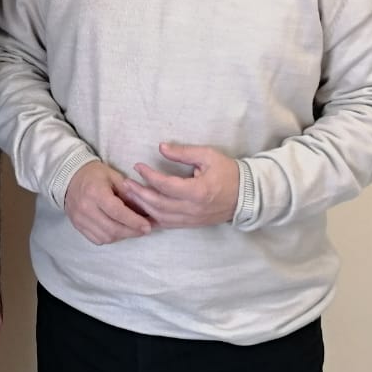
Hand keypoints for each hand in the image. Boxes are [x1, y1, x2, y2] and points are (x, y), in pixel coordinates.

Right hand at [64, 161, 153, 244]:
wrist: (70, 178)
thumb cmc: (94, 174)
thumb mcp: (113, 176)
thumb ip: (128, 192)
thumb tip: (143, 209)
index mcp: (95, 192)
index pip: (116, 212)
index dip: (133, 221)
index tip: (147, 226)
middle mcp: (85, 208)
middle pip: (112, 228)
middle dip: (131, 231)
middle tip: (144, 230)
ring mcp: (80, 219)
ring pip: (106, 237)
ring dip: (122, 236)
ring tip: (132, 230)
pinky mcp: (77, 226)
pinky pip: (97, 239)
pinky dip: (110, 238)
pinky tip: (118, 231)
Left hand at [121, 143, 239, 228]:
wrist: (246, 195)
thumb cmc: (228, 172)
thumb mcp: (208, 156)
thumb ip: (183, 152)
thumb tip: (161, 148)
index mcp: (197, 191)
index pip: (165, 185)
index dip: (148, 176)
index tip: (137, 166)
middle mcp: (192, 209)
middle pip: (158, 204)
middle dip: (139, 193)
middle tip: (125, 183)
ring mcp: (191, 219)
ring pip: (160, 216)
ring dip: (142, 206)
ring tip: (130, 194)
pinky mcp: (191, 224)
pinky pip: (167, 223)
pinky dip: (152, 217)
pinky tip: (141, 209)